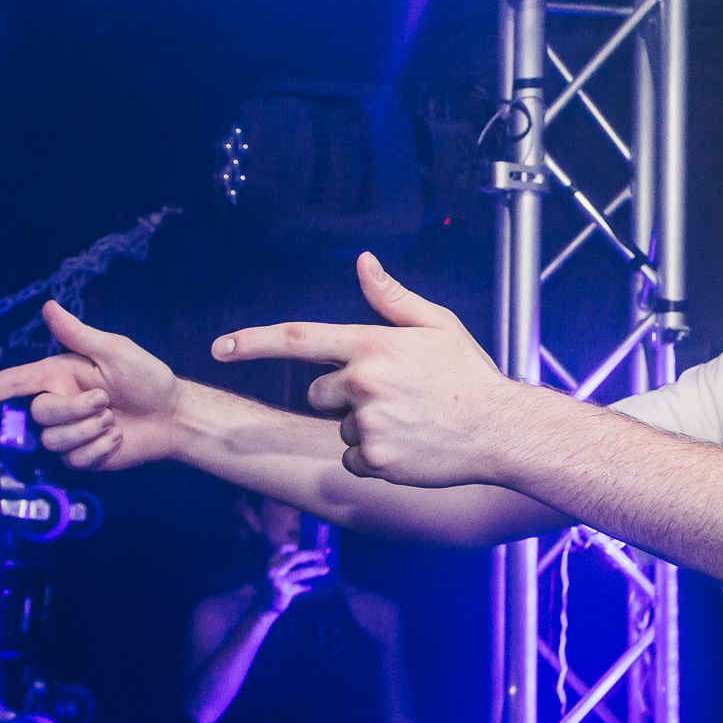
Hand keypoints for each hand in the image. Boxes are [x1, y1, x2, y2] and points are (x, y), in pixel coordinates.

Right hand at [0, 301, 184, 470]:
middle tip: (106, 402)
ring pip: (54, 440)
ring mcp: (68, 432)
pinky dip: (100, 449)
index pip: (13, 383)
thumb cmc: (147, 378)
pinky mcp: (82, 456)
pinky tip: (117, 438)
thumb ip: (79, 334)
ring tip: (113, 421)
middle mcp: (58, 403)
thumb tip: (49, 306)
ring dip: (89, 431)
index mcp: (59, 375)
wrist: (171, 414)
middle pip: (40, 414)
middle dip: (74, 410)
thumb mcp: (115, 351)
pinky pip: (75, 460)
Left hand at [213, 253, 524, 487]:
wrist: (502, 430)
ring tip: (412, 422)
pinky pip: (353, 458)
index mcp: (372, 343)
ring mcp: (367, 423)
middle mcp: (362, 382)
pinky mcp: (375, 459)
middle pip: (318, 392)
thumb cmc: (470, 375)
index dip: (252, 342)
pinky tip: (411, 446)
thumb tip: (362, 263)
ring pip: (340, 427)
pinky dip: (375, 457)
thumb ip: (392, 298)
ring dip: (366, 427)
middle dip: (344, 395)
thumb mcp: (437, 325)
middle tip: (395, 396)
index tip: (220, 348)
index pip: (297, 338)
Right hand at [261, 543, 331, 612]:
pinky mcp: (283, 591)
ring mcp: (278, 579)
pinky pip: (302, 586)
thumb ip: (293, 567)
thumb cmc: (275, 587)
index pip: (285, 547)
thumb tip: (314, 560)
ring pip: (302, 572)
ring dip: (316, 570)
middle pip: (296, 557)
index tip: (311, 545)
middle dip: (313, 554)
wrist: (264, 606)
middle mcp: (273, 568)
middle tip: (325, 553)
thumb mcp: (281, 574)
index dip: (298, 545)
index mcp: (272, 561)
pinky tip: (319, 584)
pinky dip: (311, 585)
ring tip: (327, 569)